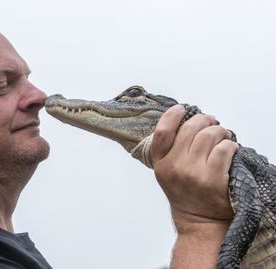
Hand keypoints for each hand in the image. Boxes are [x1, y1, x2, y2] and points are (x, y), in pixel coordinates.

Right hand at [151, 104, 238, 267]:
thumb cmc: (186, 193)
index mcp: (161, 164)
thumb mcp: (167, 173)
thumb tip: (188, 121)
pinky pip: (225, 149)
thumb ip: (170, 150)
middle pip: (191, 128)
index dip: (172, 116)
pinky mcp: (214, 179)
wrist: (201, 222)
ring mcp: (194, 173)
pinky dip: (231, 145)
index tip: (182, 108)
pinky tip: (230, 149)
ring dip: (220, 131)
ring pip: (210, 135)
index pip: (162, 132)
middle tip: (211, 122)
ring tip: (223, 137)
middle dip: (205, 120)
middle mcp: (175, 167)